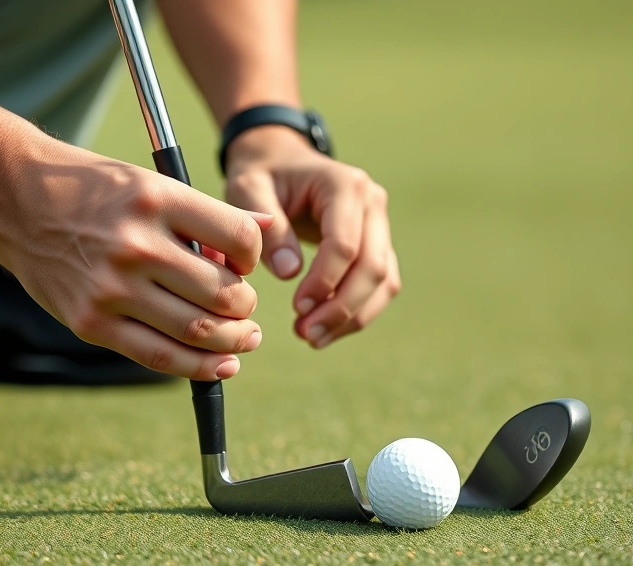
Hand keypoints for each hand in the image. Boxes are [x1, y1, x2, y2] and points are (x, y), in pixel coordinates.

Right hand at [0, 141, 272, 380]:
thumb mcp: (151, 180)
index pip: (238, 237)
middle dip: (246, 306)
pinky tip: (222, 365)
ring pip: (198, 330)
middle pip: (223, 291)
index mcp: (157, 199)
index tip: (244, 263)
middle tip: (245, 308)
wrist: (15, 199)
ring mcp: (112, 288)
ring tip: (245, 338)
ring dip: (234, 340)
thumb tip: (269, 231)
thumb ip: (209, 213)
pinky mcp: (91, 322)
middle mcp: (137, 244)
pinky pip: (159, 357)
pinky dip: (199, 368)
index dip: (254, 256)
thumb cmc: (94, 189)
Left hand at [223, 126, 400, 347]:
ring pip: (383, 281)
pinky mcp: (378, 244)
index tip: (296, 308)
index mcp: (344, 185)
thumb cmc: (261, 177)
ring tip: (312, 338)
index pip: (344, 243)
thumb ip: (268, 230)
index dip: (323, 282)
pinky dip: (357, 312)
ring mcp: (380, 224)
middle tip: (305, 334)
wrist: (279, 161)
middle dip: (341, 307)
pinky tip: (325, 330)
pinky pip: (380, 285)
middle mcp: (372, 202)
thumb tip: (289, 273)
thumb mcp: (249, 192)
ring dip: (353, 317)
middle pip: (372, 266)